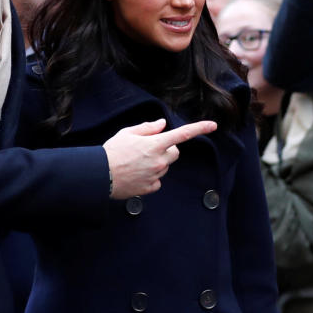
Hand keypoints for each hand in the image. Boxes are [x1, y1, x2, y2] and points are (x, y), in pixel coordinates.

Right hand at [102, 119, 216, 198]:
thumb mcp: (127, 133)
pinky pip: (158, 180)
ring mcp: (156, 175)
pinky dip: (151, 177)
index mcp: (154, 144)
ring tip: (136, 162)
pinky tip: (136, 174)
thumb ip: (147, 127)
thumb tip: (162, 124)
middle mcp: (159, 160)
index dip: (199, 128)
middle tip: (148, 148)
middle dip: (166, 149)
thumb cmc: (111, 152)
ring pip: (166, 166)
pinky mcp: (150, 187)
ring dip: (157, 162)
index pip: (182, 134)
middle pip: (175, 152)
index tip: (213, 125)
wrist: (99, 176)